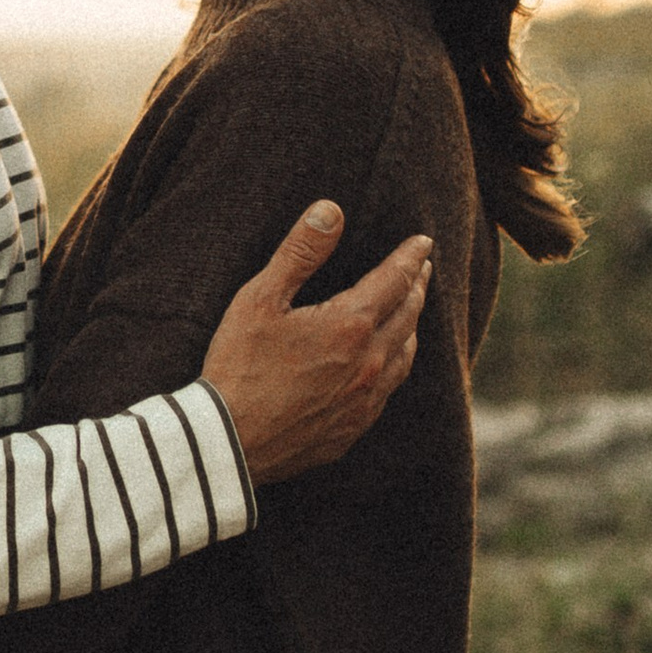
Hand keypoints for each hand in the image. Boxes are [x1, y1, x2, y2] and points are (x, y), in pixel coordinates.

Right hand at [199, 204, 433, 483]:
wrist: (229, 442)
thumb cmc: (238, 366)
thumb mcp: (260, 299)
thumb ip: (300, 251)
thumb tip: (331, 210)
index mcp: (349, 326)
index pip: (394, 280)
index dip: (410, 257)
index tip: (423, 242)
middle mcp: (369, 364)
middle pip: (407, 316)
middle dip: (416, 286)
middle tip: (421, 269)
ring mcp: (364, 400)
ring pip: (404, 355)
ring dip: (411, 326)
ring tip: (410, 310)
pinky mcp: (353, 429)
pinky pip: (388, 389)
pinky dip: (396, 364)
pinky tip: (386, 363)